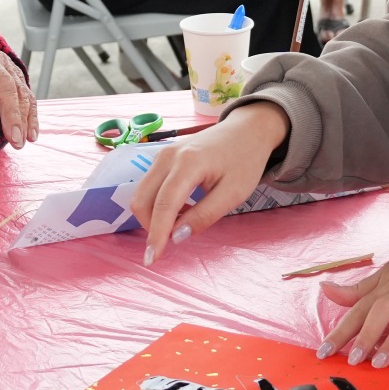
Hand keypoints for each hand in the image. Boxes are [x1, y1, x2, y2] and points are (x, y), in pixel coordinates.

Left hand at [0, 37, 37, 147]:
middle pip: (4, 84)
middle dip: (11, 113)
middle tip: (14, 139)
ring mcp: (5, 62)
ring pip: (19, 90)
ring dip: (23, 117)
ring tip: (20, 142)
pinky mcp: (15, 72)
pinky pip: (27, 93)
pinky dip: (30, 114)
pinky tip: (31, 133)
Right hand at [131, 100, 289, 263]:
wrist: (247, 130)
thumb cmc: (245, 160)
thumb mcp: (234, 193)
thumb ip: (205, 215)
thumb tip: (177, 237)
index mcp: (188, 163)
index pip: (164, 205)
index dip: (156, 234)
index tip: (152, 259)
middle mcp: (167, 156)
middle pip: (143, 200)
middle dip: (151, 227)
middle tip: (174, 241)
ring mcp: (161, 154)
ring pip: (141, 194)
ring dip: (154, 216)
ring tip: (183, 222)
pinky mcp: (161, 157)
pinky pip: (148, 186)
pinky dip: (157, 204)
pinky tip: (180, 209)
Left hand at [319, 213, 388, 366]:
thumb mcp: (386, 274)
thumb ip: (358, 290)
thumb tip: (325, 290)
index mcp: (388, 285)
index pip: (360, 308)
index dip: (342, 330)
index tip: (324, 351)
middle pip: (383, 310)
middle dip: (367, 334)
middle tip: (353, 360)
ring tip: (382, 361)